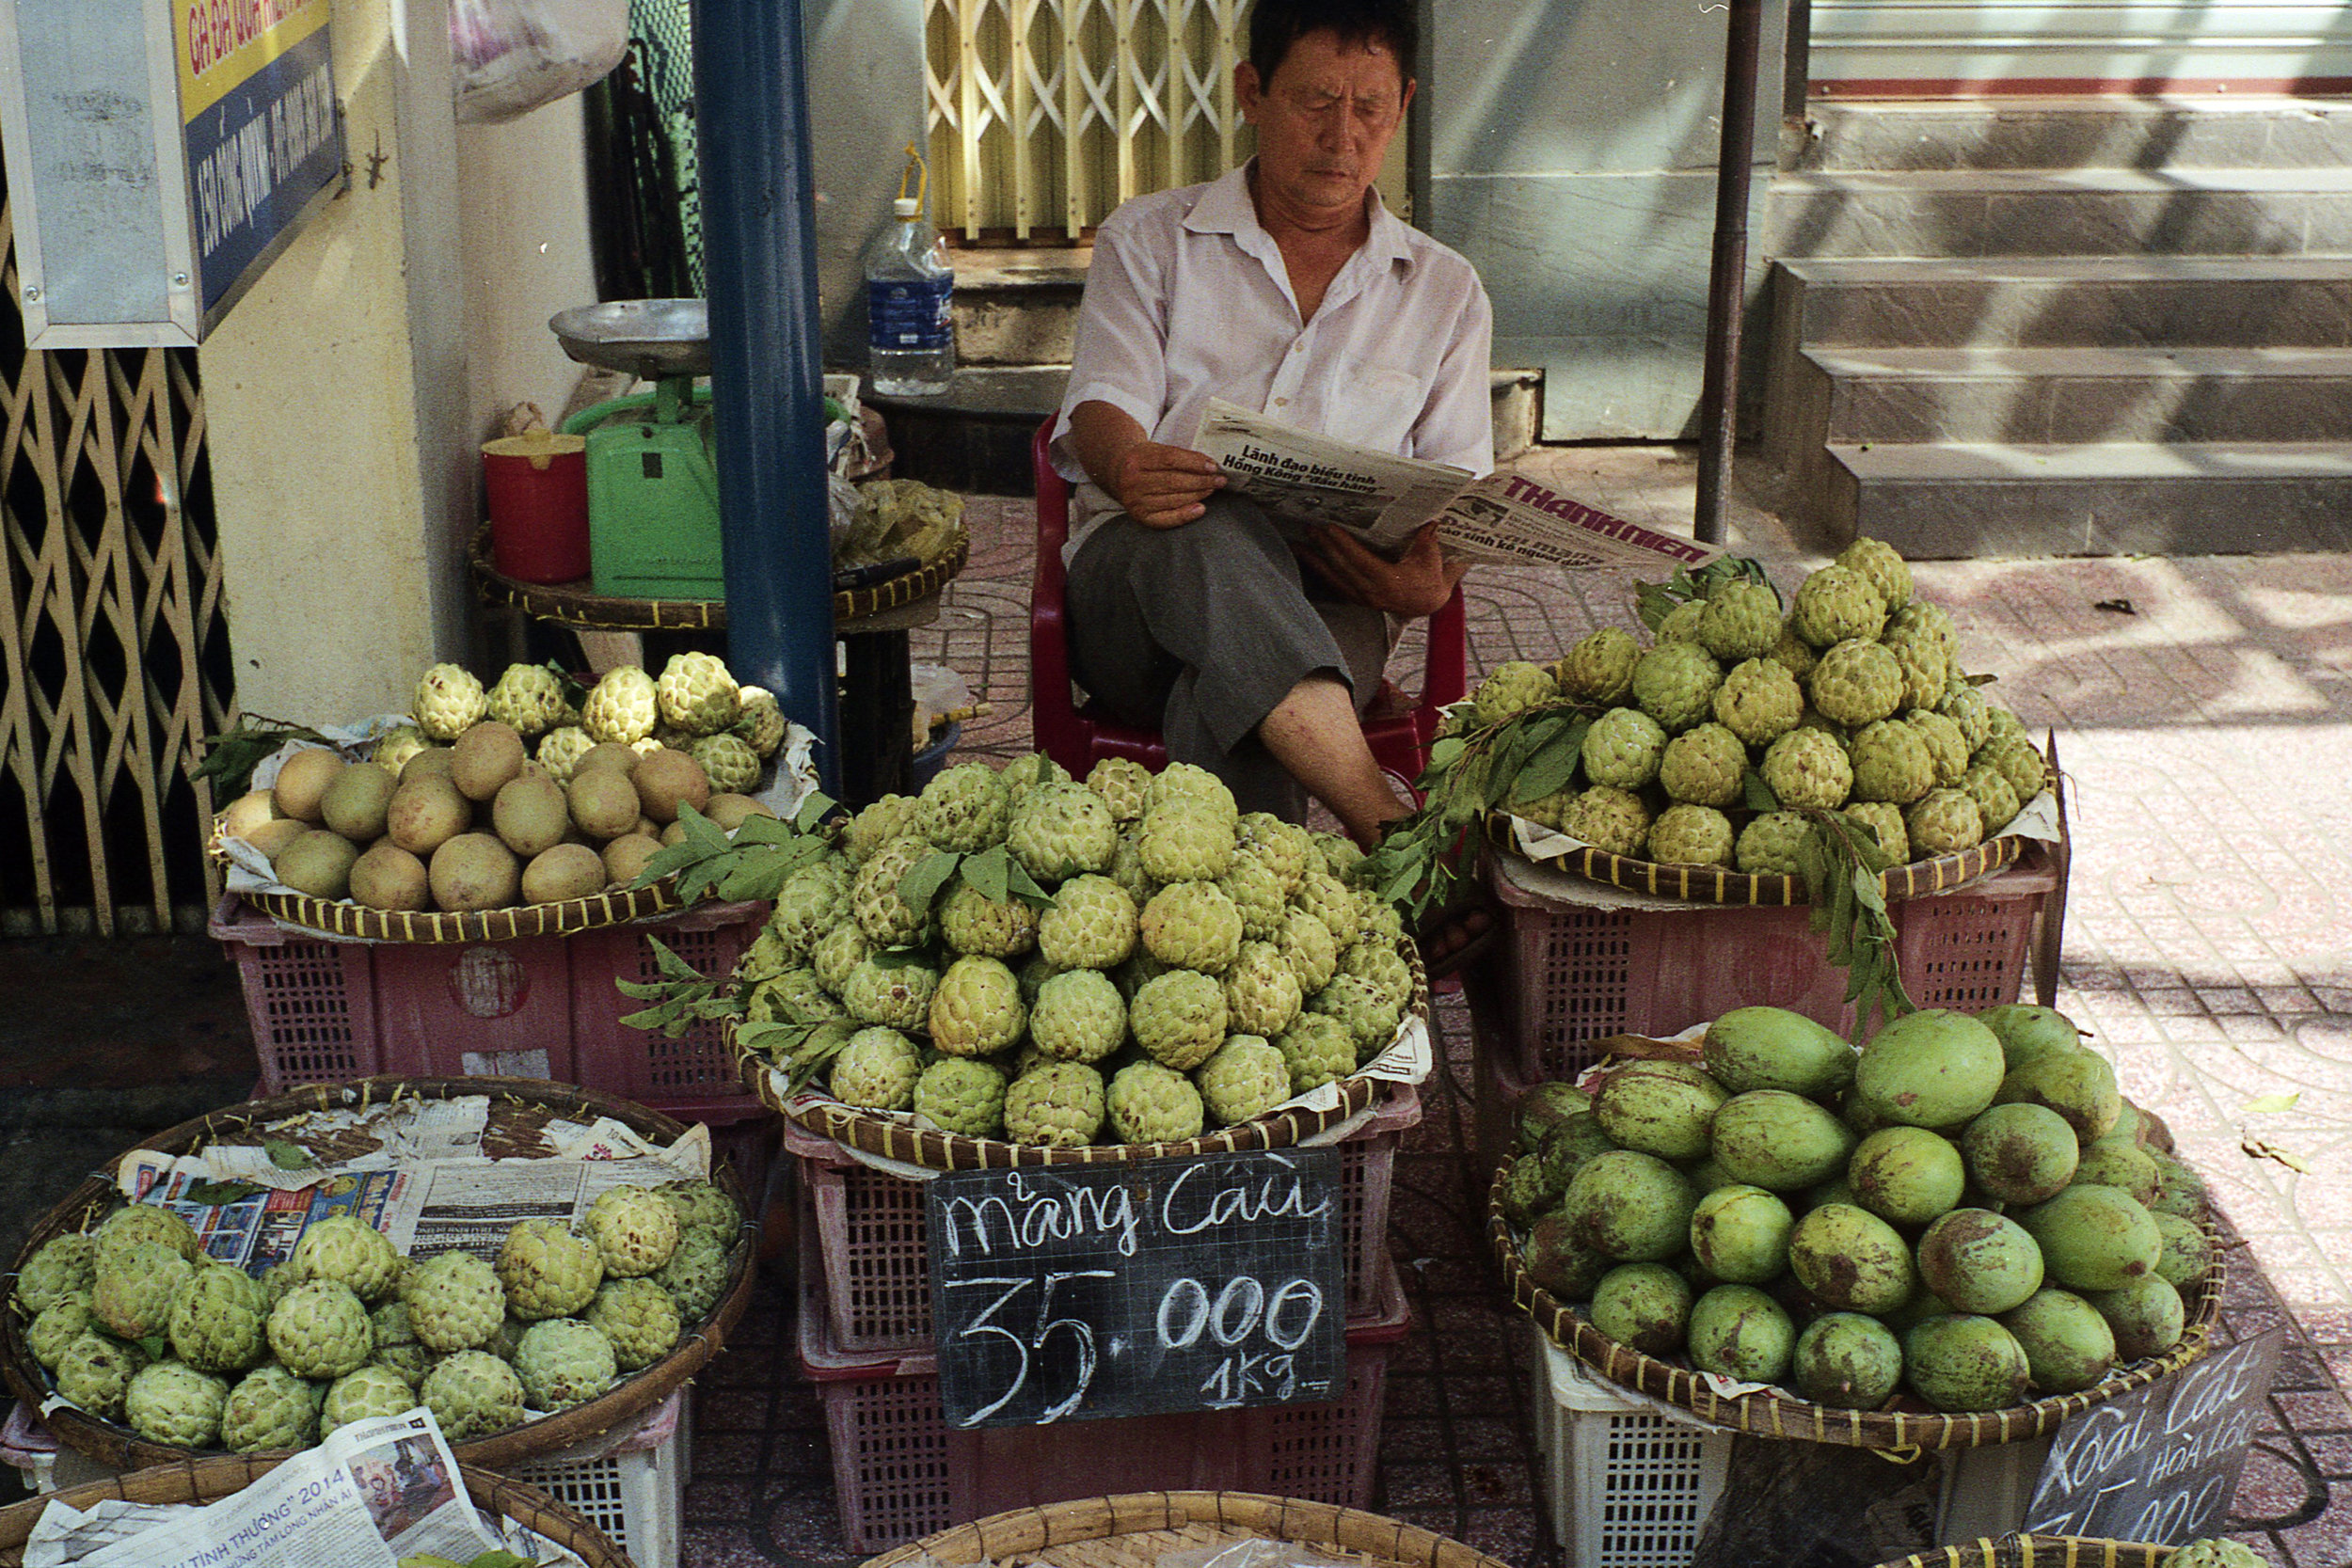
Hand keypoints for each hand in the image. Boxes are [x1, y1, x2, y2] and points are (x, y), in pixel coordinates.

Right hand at [1107, 440, 1224, 527]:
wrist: (1121, 475)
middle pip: (1173, 481)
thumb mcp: (1156, 451)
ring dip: (1197, 494)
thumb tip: (1210, 466)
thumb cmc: (1146, 463)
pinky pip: (1167, 519)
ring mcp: (1135, 501)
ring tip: (1212, 489)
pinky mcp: (1141, 517)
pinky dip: (1186, 514)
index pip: (1170, 459)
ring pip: (1173, 499)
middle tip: (1219, 480)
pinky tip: (1200, 508)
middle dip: (1200, 480)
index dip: (1194, 463)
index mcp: (1137, 459)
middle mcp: (1132, 481)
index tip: (1212, 466)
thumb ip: (1179, 457)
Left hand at [1303, 522, 1465, 617]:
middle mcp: (1371, 592)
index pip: (1360, 560)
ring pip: (1333, 578)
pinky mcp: (1356, 597)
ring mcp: (1362, 597)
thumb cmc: (1430, 577)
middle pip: (1342, 567)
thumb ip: (1428, 539)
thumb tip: (1429, 520)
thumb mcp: (1432, 557)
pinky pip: (1334, 585)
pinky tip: (1308, 560)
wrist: (1427, 602)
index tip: (1330, 528)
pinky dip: (1319, 572)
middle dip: (1324, 546)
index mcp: (1388, 581)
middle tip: (1310, 528)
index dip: (1344, 544)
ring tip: (1297, 544)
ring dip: (1315, 560)